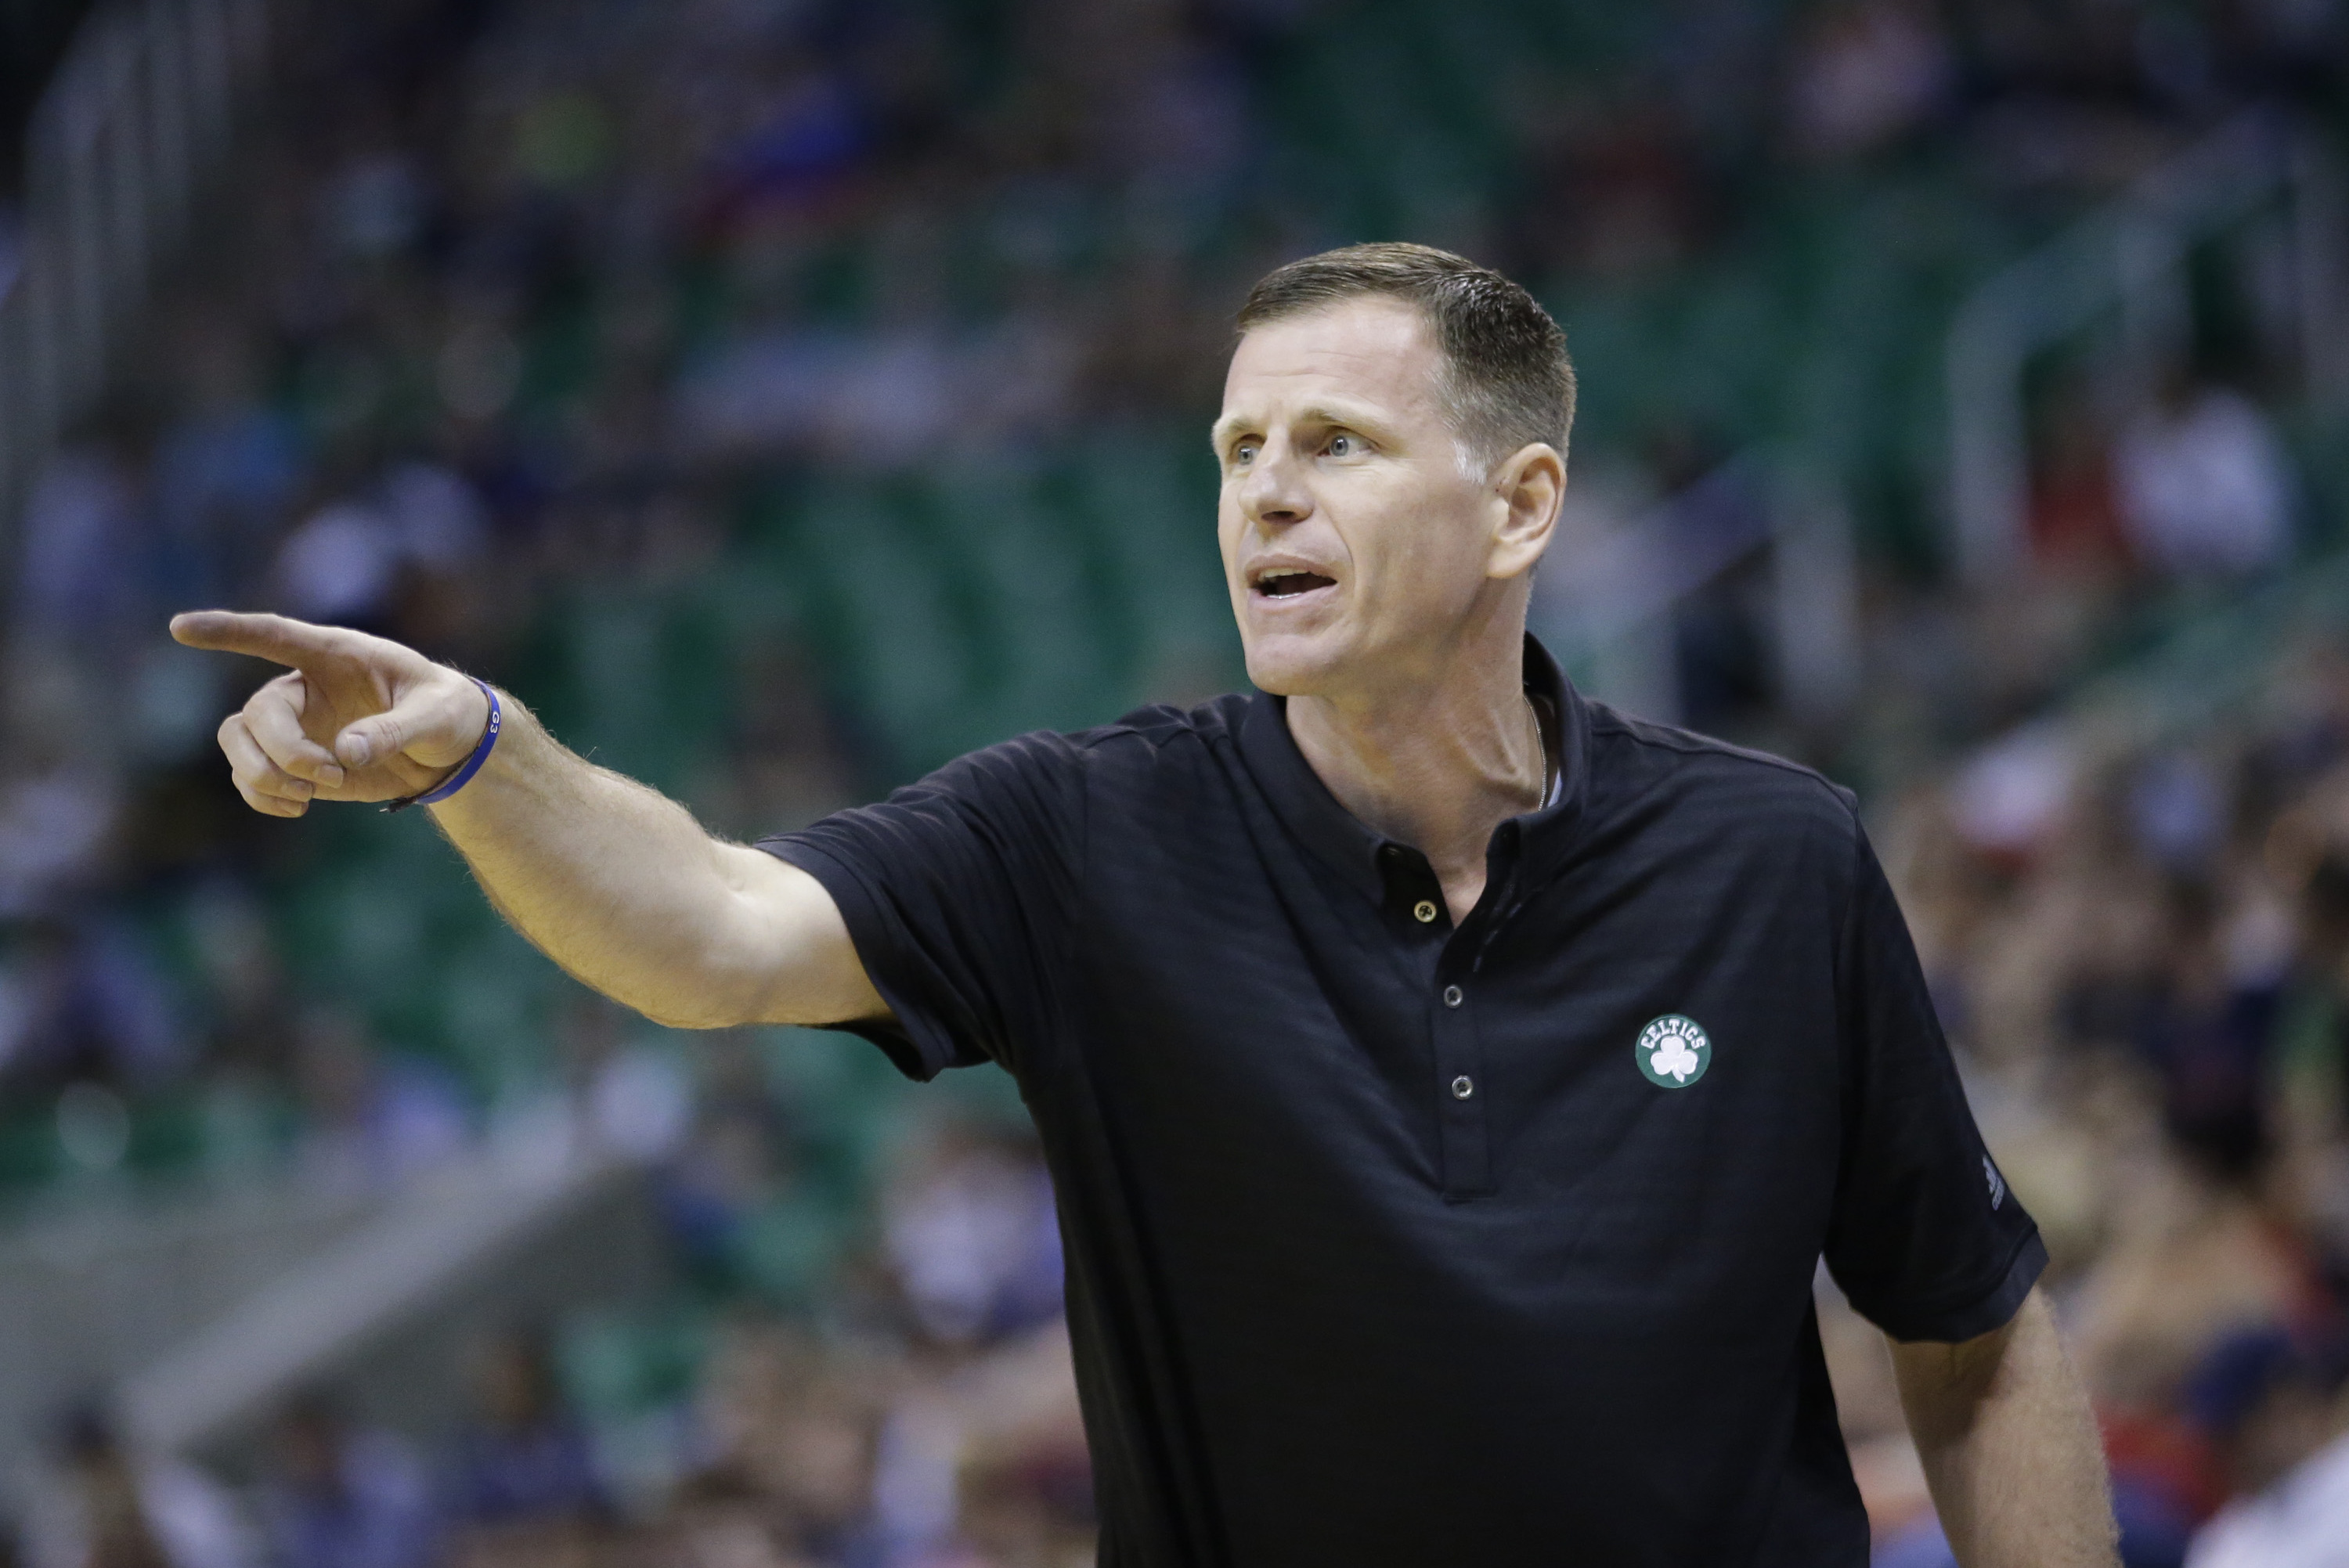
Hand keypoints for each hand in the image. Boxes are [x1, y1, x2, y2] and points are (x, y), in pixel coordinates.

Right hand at [170, 611, 492, 814]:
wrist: (448, 748)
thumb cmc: (446, 713)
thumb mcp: (437, 715)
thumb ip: (394, 729)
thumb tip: (346, 753)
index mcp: (337, 655)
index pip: (274, 635)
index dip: (228, 631)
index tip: (180, 628)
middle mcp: (304, 686)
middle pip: (257, 713)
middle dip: (284, 752)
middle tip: (331, 776)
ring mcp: (294, 724)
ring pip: (238, 742)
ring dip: (263, 776)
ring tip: (309, 797)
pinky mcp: (292, 761)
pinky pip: (249, 776)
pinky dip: (261, 796)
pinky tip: (296, 808)